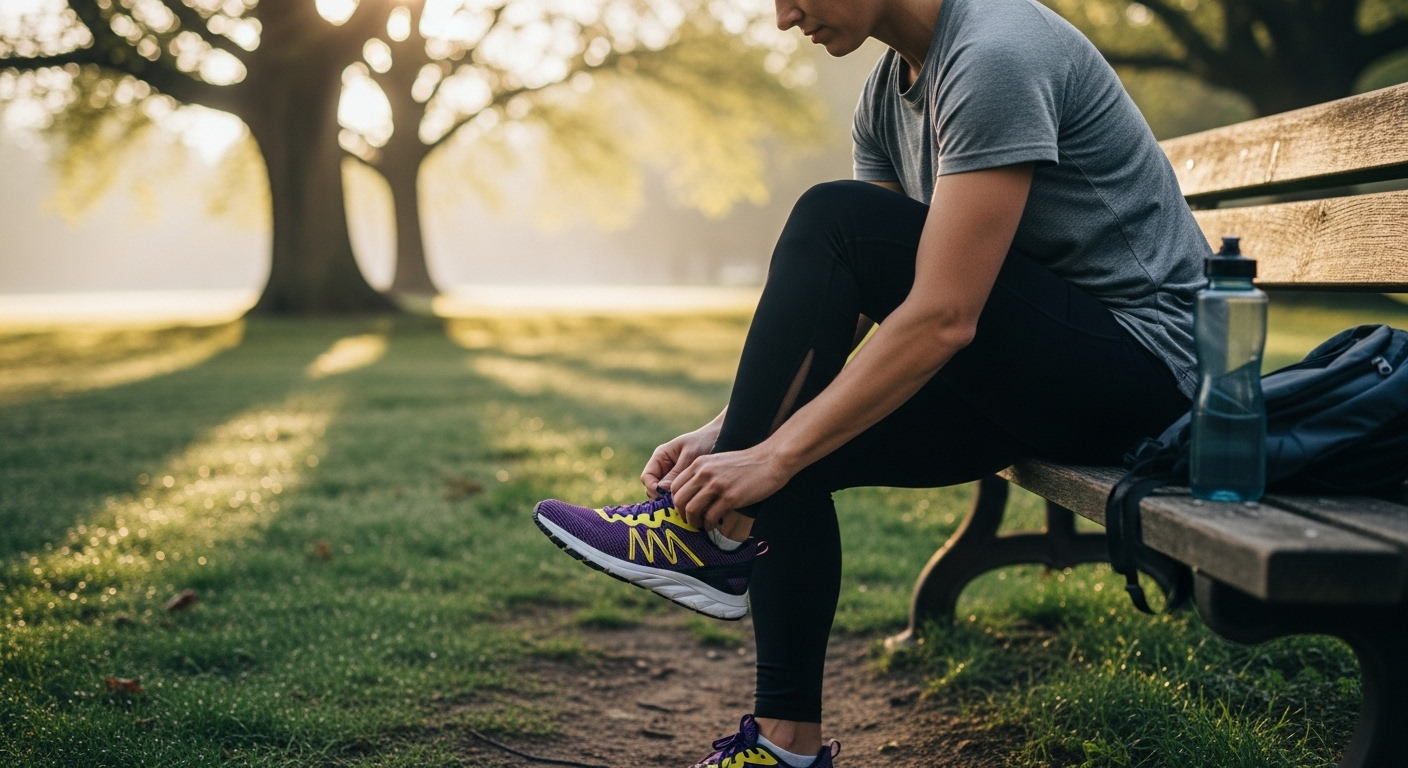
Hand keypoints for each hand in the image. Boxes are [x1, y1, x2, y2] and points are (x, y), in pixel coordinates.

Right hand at [640, 422, 720, 498]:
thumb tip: (661, 490)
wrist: (723, 438)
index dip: (652, 488)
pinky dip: (681, 501)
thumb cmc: (705, 442)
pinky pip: (677, 496)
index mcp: (661, 457)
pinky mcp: (684, 485)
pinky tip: (691, 503)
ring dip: (671, 501)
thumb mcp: (690, 455)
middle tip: (675, 505)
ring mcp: (673, 478)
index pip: (647, 477)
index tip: (664, 495)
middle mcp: (664, 468)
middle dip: (661, 498)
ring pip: (664, 495)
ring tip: (684, 505)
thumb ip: (677, 472)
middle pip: (653, 489)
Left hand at [671, 445, 791, 529]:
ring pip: (691, 509)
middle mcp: (704, 473)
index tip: (683, 510)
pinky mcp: (730, 497)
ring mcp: (716, 485)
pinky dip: (709, 524)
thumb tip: (693, 494)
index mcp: (699, 464)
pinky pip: (710, 516)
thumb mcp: (718, 462)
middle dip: (682, 514)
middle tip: (690, 520)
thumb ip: (704, 474)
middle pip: (679, 499)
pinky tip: (713, 526)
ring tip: (701, 525)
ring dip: (694, 521)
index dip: (676, 502)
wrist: (770, 460)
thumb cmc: (747, 463)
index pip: (675, 486)